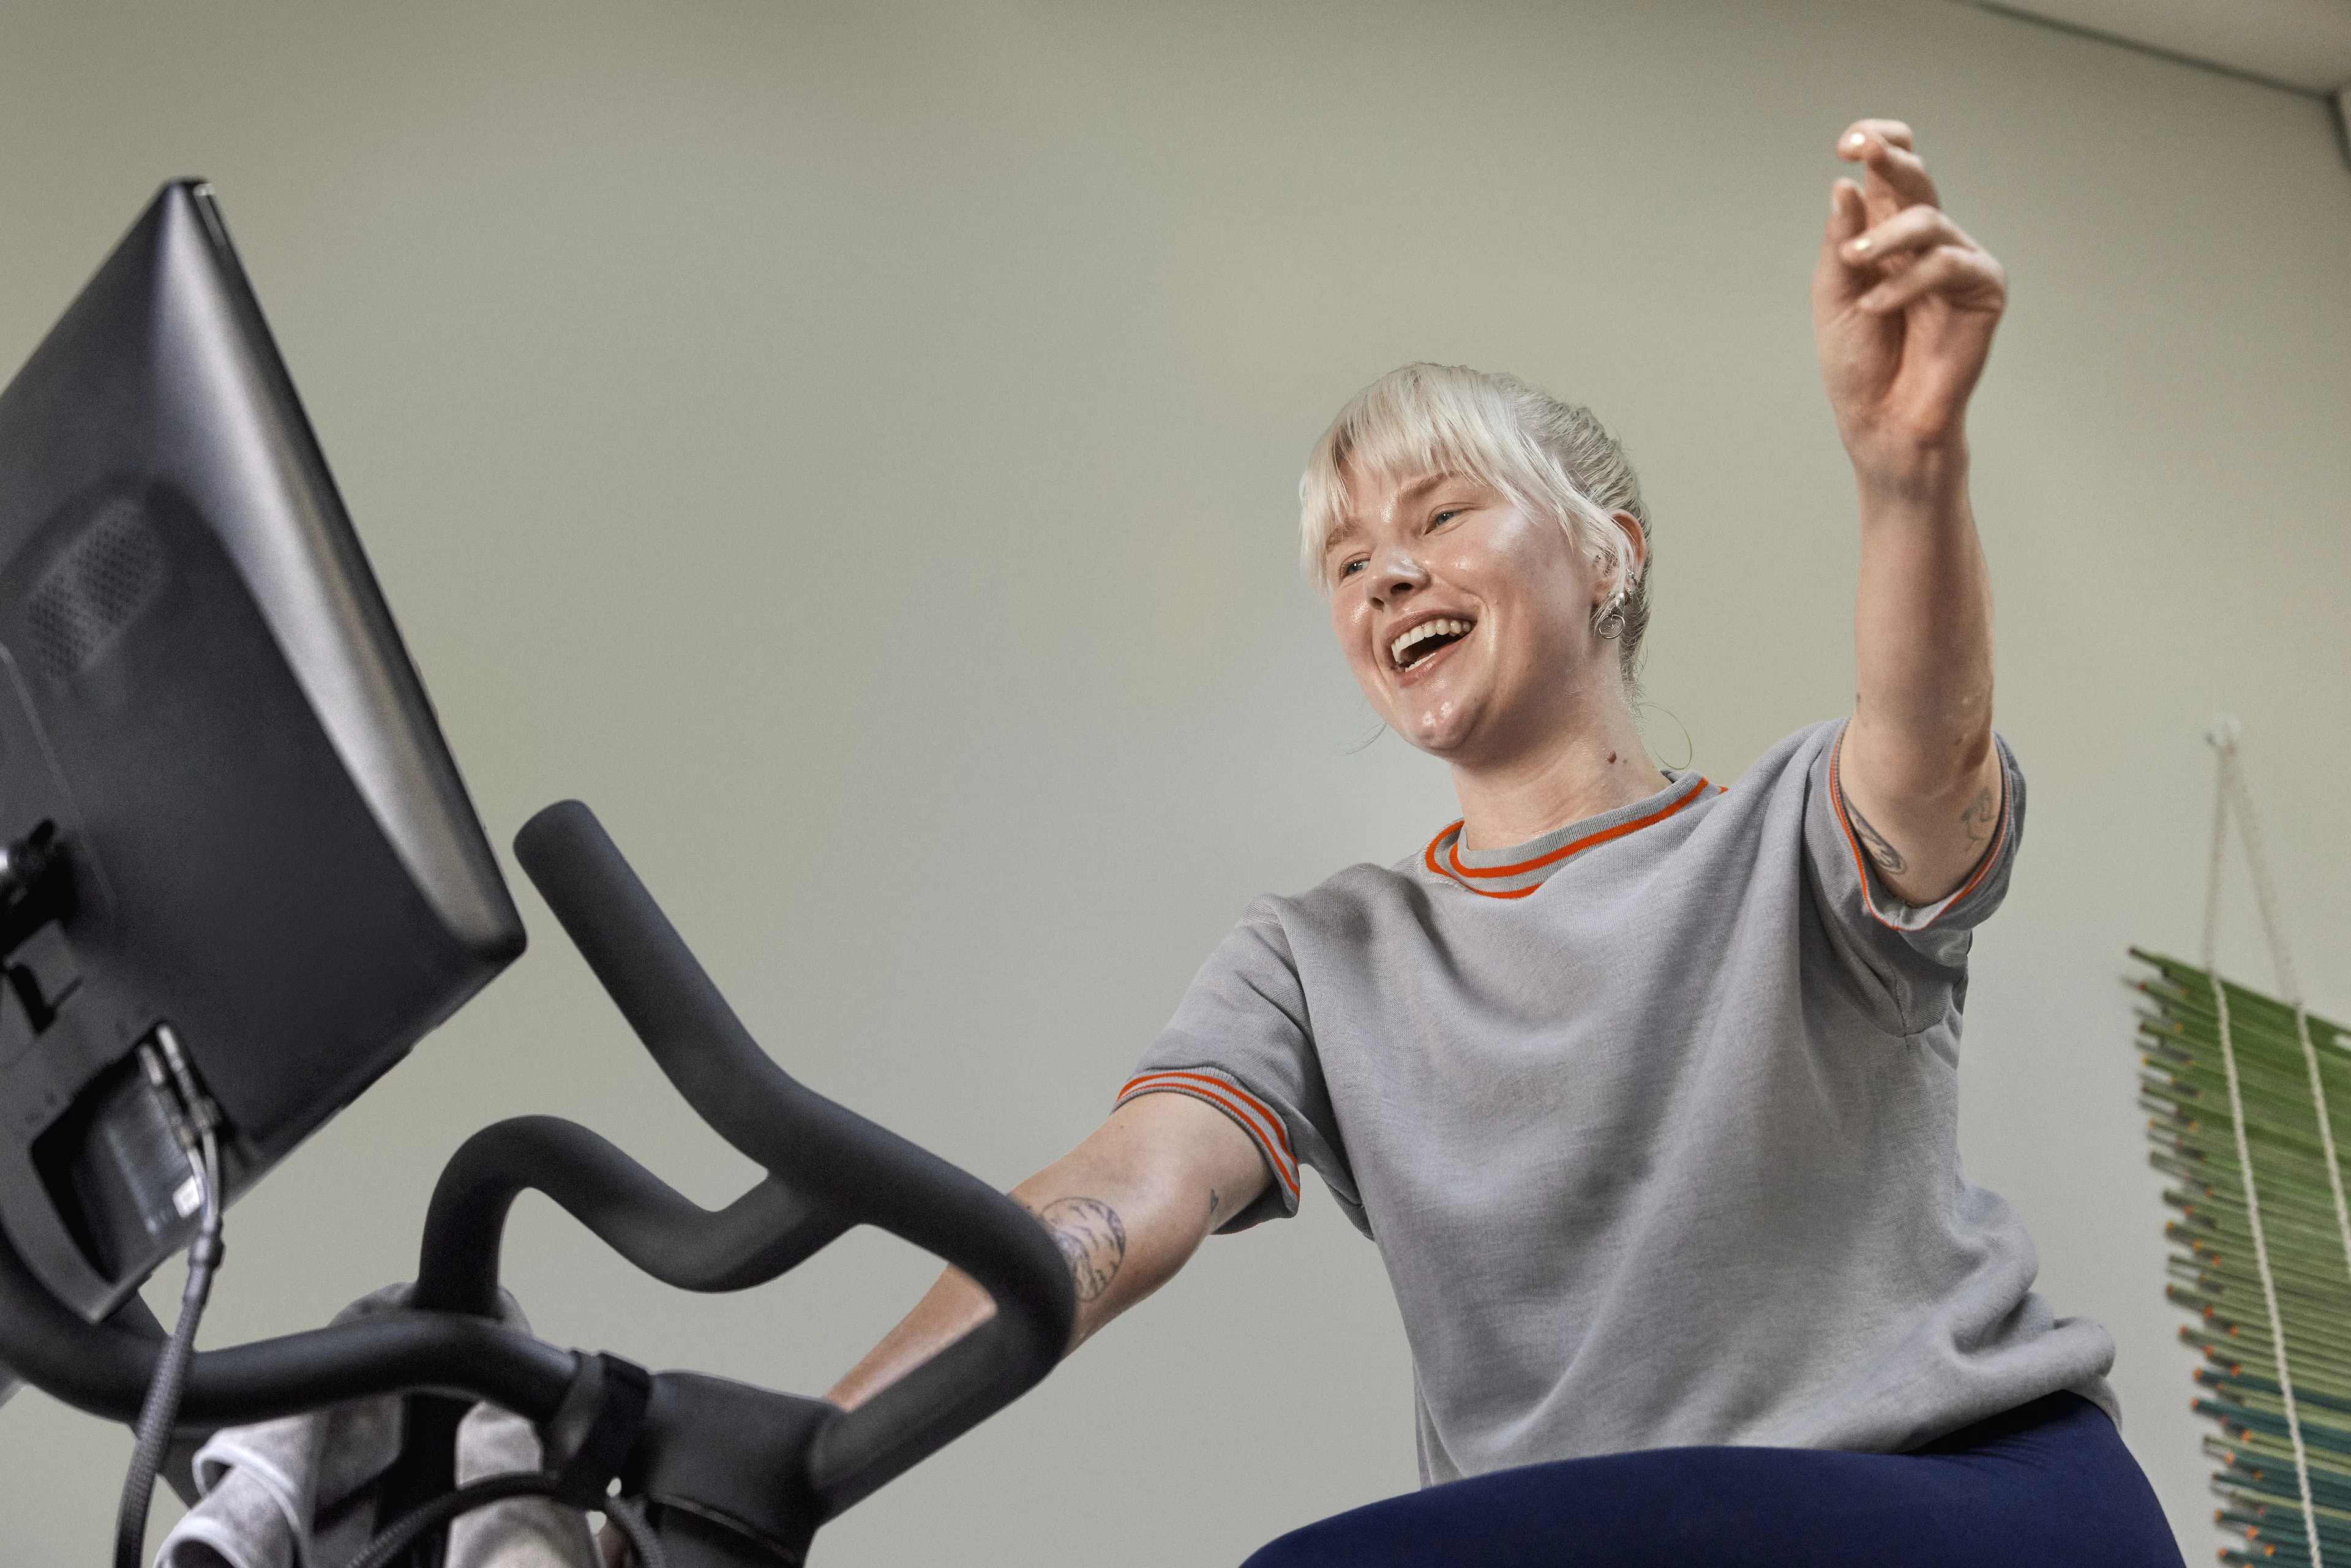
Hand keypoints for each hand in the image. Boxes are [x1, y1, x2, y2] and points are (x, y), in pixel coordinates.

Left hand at [1812, 120, 2006, 491]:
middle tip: (1862, 149)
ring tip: (1855, 265)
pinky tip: (1877, 308)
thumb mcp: (1834, 293)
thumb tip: (1845, 184)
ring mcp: (1957, 260)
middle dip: (1890, 157)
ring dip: (1886, 237)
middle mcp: (1923, 240)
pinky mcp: (1983, 288)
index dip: (1877, 143)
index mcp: (1885, 233)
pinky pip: (1949, 263)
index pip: (1890, 170)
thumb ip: (1841, 241)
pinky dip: (1907, 283)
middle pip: (1917, 175)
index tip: (1849, 143)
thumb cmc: (1856, 360)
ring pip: (1929, 218)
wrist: (1880, 419)